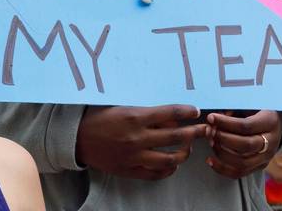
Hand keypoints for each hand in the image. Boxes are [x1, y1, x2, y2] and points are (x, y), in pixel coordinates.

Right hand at [75, 105, 205, 179]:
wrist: (76, 138)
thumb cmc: (98, 118)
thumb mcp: (121, 107)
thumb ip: (145, 111)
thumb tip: (171, 117)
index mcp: (135, 117)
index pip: (171, 114)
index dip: (188, 112)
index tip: (196, 111)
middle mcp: (137, 138)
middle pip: (177, 137)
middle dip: (195, 132)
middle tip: (205, 129)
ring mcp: (134, 156)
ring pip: (171, 159)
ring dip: (184, 153)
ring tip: (188, 149)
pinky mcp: (130, 170)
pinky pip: (156, 174)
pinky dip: (168, 170)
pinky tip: (172, 164)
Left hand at [205, 110, 281, 178]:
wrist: (274, 124)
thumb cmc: (256, 111)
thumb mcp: (248, 104)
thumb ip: (233, 110)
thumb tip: (213, 120)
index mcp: (270, 122)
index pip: (246, 126)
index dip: (226, 123)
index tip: (210, 117)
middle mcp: (271, 142)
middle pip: (245, 146)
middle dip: (223, 139)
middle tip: (209, 131)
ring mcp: (266, 157)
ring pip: (242, 163)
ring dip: (221, 153)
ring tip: (210, 142)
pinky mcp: (259, 166)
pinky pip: (239, 173)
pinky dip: (222, 169)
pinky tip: (210, 160)